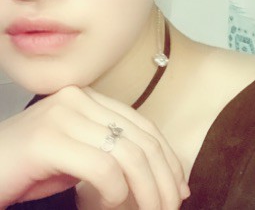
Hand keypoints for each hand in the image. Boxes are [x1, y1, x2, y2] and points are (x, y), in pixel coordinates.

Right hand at [0, 86, 188, 208]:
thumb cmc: (31, 168)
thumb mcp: (83, 156)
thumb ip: (118, 158)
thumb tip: (165, 181)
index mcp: (91, 99)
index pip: (143, 126)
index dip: (167, 157)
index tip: (179, 186)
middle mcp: (80, 99)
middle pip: (140, 139)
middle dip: (163, 177)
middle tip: (171, 206)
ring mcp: (63, 115)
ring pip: (127, 152)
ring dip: (147, 189)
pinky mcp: (47, 138)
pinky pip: (100, 164)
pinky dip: (115, 188)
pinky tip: (113, 201)